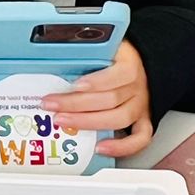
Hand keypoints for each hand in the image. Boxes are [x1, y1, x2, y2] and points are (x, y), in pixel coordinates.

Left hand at [43, 39, 152, 156]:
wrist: (141, 63)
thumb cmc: (116, 56)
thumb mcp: (104, 46)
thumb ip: (85, 50)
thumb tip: (54, 52)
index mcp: (130, 64)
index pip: (118, 74)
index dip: (97, 82)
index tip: (75, 85)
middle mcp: (137, 87)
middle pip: (110, 99)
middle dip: (76, 104)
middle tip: (51, 104)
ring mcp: (140, 106)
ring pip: (119, 118)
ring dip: (88, 122)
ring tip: (63, 122)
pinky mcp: (142, 121)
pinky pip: (139, 139)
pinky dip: (121, 147)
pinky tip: (100, 148)